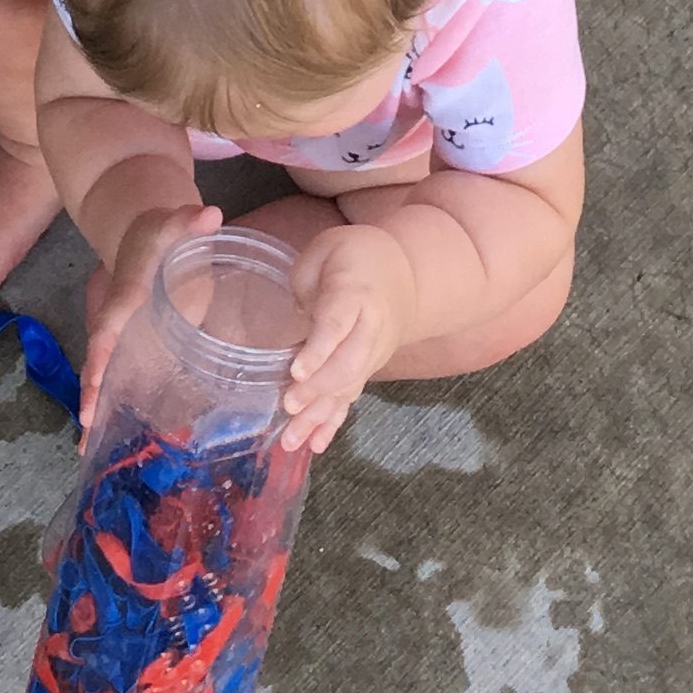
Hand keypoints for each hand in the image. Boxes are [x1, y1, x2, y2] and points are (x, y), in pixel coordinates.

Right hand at [79, 201, 219, 432]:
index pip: (105, 334)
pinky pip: (127, 377)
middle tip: (84, 445)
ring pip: (109, 378)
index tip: (89, 398)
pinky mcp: (141, 345)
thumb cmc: (158, 229)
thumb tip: (211, 214)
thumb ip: (189, 218)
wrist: (144, 230)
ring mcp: (127, 338)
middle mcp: (118, 324)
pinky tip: (128, 435)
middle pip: (99, 366)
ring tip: (90, 454)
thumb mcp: (173, 220)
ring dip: (101, 412)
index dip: (97, 365)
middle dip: (91, 403)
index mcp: (124, 299)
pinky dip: (121, 404)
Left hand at [278, 223, 415, 456]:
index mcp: (356, 293)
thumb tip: (296, 316)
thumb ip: (306, 279)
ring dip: (320, 416)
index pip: (338, 325)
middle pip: (347, 363)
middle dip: (317, 389)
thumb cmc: (355, 255)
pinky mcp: (368, 368)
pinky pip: (352, 398)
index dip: (318, 350)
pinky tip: (316, 445)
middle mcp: (370, 328)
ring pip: (349, 387)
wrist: (403, 273)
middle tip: (288, 406)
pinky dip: (334, 422)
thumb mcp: (327, 248)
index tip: (296, 372)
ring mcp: (372, 353)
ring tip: (291, 441)